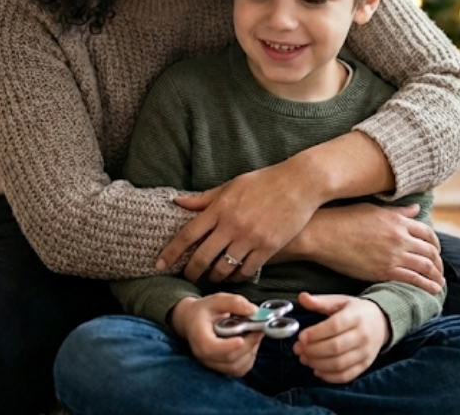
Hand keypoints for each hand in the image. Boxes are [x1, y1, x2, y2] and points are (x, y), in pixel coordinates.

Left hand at [157, 162, 322, 282]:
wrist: (300, 183)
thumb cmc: (264, 181)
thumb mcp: (231, 185)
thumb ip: (205, 199)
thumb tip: (178, 202)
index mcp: (219, 207)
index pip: (187, 234)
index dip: (171, 252)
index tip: (159, 264)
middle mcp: (232, 225)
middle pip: (202, 257)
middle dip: (191, 272)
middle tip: (187, 277)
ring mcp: (250, 238)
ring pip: (223, 268)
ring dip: (214, 277)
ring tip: (211, 277)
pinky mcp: (268, 247)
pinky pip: (247, 271)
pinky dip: (237, 277)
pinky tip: (235, 276)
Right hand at [170, 294, 262, 376]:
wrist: (192, 321)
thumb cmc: (204, 310)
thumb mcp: (217, 300)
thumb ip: (234, 303)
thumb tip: (254, 311)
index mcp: (199, 336)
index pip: (211, 348)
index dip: (228, 346)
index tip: (242, 338)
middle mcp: (203, 355)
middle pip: (229, 358)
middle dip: (248, 345)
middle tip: (259, 330)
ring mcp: (211, 363)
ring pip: (236, 367)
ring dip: (250, 352)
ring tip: (255, 336)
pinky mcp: (220, 367)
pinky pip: (238, 370)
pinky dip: (248, 359)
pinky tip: (250, 345)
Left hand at [293, 292, 387, 383]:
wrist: (381, 322)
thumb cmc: (356, 311)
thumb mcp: (340, 301)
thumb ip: (320, 301)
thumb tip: (302, 298)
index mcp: (356, 316)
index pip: (335, 326)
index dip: (316, 333)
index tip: (301, 337)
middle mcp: (363, 335)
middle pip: (336, 347)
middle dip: (313, 350)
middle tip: (298, 349)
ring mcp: (365, 352)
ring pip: (339, 364)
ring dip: (318, 364)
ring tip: (304, 358)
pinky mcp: (365, 365)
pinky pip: (346, 375)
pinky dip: (329, 376)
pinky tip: (317, 370)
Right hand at [304, 203, 443, 293]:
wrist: (324, 233)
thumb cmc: (344, 219)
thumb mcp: (374, 210)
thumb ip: (398, 213)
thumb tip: (416, 209)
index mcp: (398, 221)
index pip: (428, 233)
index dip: (435, 243)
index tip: (436, 251)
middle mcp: (400, 237)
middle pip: (430, 251)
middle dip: (438, 262)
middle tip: (439, 270)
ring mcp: (393, 254)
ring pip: (425, 266)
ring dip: (436, 276)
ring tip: (439, 283)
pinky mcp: (384, 271)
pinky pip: (412, 279)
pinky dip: (426, 285)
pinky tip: (432, 290)